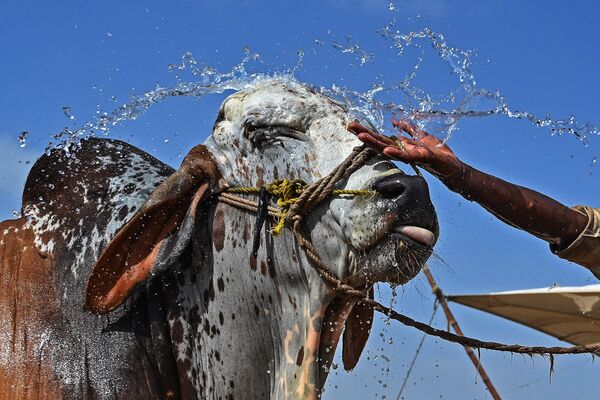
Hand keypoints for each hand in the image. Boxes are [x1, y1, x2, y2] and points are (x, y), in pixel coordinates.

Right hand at [348, 120, 462, 180]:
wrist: (453, 168)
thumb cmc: (438, 154)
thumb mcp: (422, 137)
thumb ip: (409, 129)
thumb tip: (395, 122)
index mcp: (402, 146)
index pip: (381, 138)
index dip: (367, 131)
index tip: (352, 125)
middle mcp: (402, 152)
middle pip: (380, 142)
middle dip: (364, 134)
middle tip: (349, 126)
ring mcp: (410, 156)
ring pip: (389, 149)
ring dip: (374, 143)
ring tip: (361, 136)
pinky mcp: (421, 158)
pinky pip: (407, 156)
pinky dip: (396, 153)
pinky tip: (386, 150)